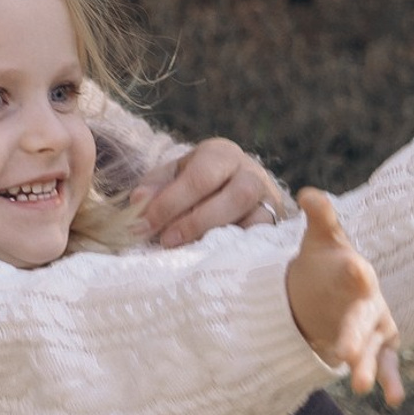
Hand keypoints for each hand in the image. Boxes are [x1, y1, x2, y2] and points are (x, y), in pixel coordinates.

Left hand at [132, 138, 288, 246]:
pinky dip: (239, 250)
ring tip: (189, 253)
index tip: (143, 226)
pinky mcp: (275, 225)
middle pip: (237, 195)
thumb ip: (154, 187)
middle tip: (167, 241)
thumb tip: (138, 202)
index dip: (170, 203)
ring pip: (257, 218)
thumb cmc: (195, 183)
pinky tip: (213, 260)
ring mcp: (268, 199)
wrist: (233, 188)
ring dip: (220, 238)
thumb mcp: (172, 176)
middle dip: (198, 222)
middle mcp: (250, 172)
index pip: (200, 177)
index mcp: (220, 154)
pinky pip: (264, 239)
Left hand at [284, 189, 403, 403]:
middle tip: (342, 352)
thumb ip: (319, 216)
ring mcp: (375, 324)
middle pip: (361, 318)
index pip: (354, 270)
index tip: (355, 268)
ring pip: (372, 347)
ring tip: (356, 385)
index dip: (353, 270)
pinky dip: (391, 381)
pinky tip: (395, 401)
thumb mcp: (320, 239)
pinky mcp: (375, 346)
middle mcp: (370, 299)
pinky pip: (385, 364)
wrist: (335, 284)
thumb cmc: (327, 259)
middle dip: (354, 334)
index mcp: (354, 271)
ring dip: (365, 365)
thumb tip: (308, 193)